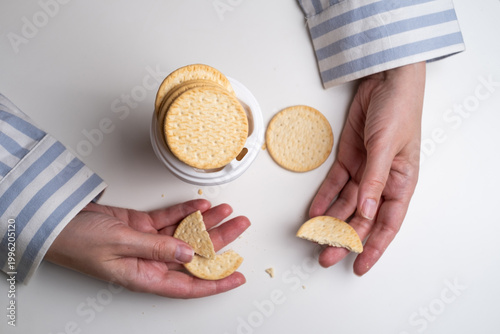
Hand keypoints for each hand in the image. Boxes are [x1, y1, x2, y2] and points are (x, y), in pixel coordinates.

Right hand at [45, 199, 249, 297]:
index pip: (188, 285)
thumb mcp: (120, 246)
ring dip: (206, 222)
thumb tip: (189, 255)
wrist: (55, 221)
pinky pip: (169, 219)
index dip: (215, 282)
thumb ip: (156, 249)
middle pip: (193, 254)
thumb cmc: (77, 241)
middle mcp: (149, 261)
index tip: (238, 276)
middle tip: (240, 225)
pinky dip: (186, 211)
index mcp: (144, 276)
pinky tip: (202, 205)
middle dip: (220, 240)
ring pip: (185, 233)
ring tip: (227, 209)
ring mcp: (146, 242)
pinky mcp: (140, 225)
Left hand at [310, 62, 425, 274]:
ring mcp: (363, 171)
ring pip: (345, 204)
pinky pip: (334, 185)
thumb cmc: (399, 109)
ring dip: (330, 221)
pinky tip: (312, 212)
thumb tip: (367, 212)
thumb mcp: (388, 146)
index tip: (360, 265)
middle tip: (326, 257)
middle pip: (362, 218)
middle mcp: (382, 182)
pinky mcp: (348, 159)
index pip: (388, 223)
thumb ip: (376, 179)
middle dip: (345, 239)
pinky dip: (322, 199)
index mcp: (402, 183)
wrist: (385, 80)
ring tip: (313, 239)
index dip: (375, 247)